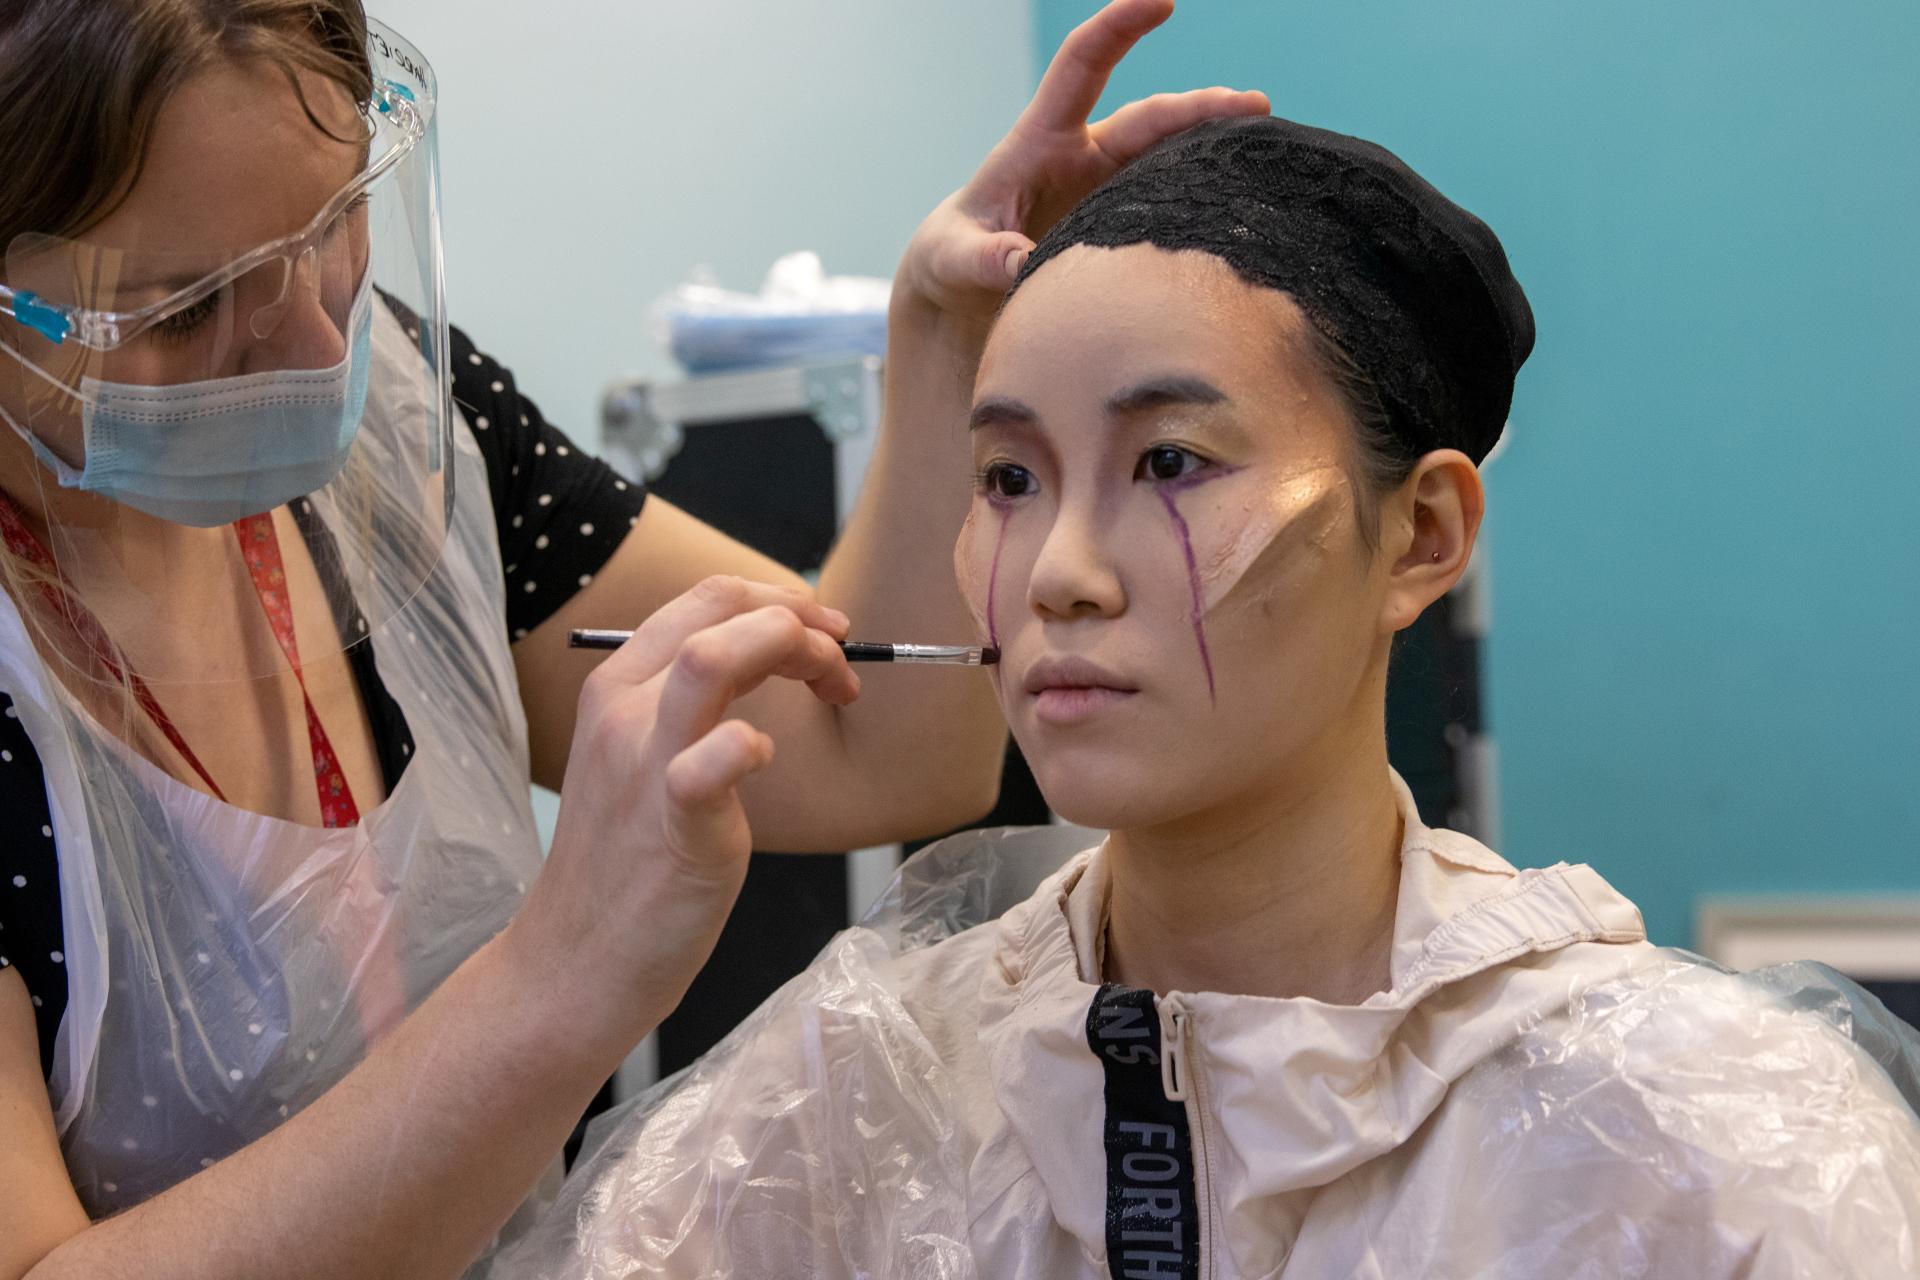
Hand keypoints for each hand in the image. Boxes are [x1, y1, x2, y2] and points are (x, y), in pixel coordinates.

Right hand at [505, 576, 856, 1034]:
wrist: (575, 960)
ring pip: (711, 658)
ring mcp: (642, 764)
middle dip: (799, 619)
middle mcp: (622, 710)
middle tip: (841, 666)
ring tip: (831, 691)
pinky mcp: (671, 823)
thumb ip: (696, 703)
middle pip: (718, 610)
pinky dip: (752, 746)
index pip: (705, 597)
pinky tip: (766, 762)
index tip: (825, 636)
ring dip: (790, 652)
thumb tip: (772, 656)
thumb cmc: (630, 861)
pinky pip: (711, 760)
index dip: (779, 601)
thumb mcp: (648, 756)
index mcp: (617, 685)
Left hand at [897, 0, 1268, 323]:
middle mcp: (1084, 151)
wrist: (966, 281)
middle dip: (1201, 106)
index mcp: (1042, 138)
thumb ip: (984, 259)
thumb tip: (1018, 266)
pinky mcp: (1123, 219)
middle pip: (1151, 116)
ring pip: (1170, 156)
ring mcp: (1108, 185)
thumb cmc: (956, 256)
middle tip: (1256, 105)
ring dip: (1215, 149)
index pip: (1083, 63)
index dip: (1118, 26)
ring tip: (1265, 147)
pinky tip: (1242, 202)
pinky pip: (1170, 198)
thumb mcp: (956, 258)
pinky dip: (1204, 194)